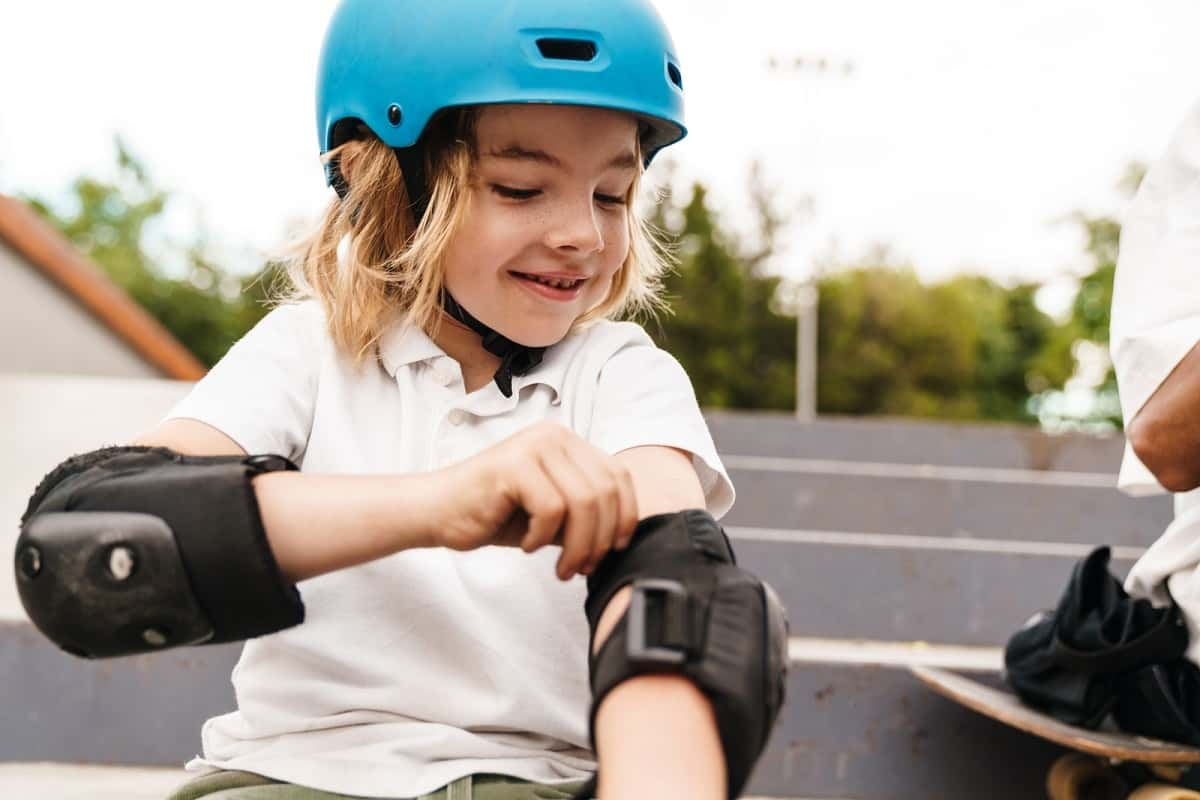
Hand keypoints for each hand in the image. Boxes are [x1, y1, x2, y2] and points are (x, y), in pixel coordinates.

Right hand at [434, 422, 638, 579]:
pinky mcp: (514, 464)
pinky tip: (525, 545)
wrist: (438, 513)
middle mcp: (556, 435)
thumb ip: (585, 516)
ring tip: (560, 568)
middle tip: (580, 569)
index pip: (619, 477)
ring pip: (583, 502)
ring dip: (577, 546)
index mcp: (569, 442)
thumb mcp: (553, 515)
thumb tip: (624, 537)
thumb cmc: (495, 515)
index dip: (625, 518)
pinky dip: (542, 538)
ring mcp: (535, 445)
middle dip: (600, 539)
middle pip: (606, 492)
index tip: (613, 552)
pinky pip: (551, 509)